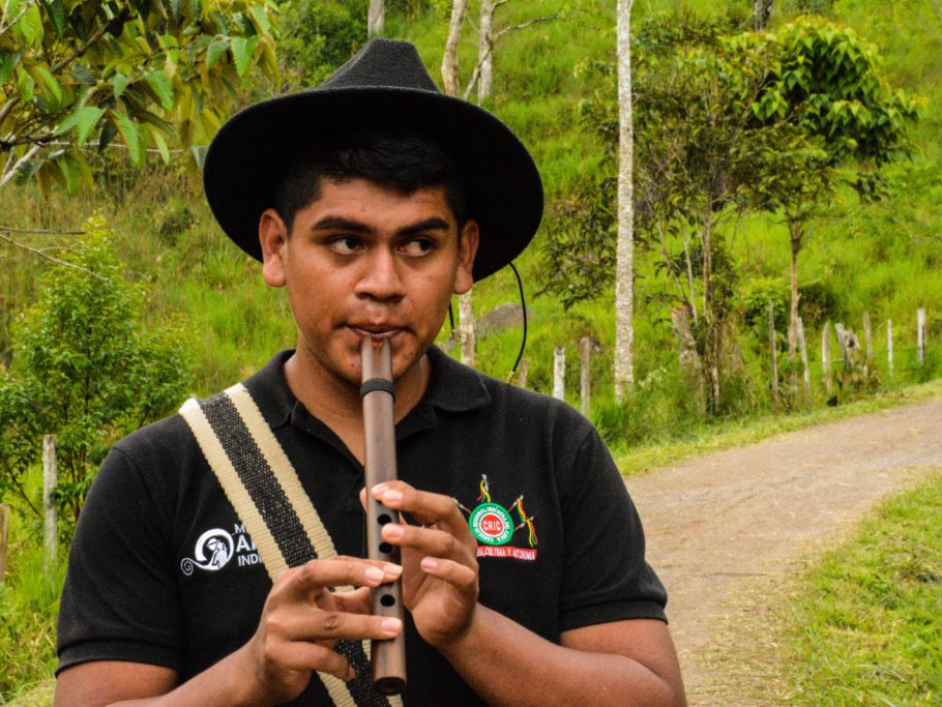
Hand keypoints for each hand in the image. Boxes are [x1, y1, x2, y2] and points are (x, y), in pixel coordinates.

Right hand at [240, 557, 402, 704]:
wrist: (258, 671)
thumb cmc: (298, 634)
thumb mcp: (323, 611)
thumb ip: (352, 598)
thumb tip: (389, 586)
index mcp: (292, 580)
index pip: (330, 563)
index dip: (362, 565)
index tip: (391, 571)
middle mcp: (282, 597)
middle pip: (318, 575)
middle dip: (354, 573)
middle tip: (385, 580)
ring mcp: (279, 625)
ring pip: (330, 623)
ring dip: (366, 626)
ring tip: (393, 630)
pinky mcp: (279, 655)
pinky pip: (321, 658)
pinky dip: (341, 665)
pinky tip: (350, 672)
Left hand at [367, 481, 479, 649]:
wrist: (443, 625)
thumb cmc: (423, 584)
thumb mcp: (401, 552)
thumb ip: (389, 523)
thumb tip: (368, 495)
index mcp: (446, 527)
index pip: (429, 499)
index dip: (405, 491)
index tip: (378, 490)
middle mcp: (460, 540)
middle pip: (445, 510)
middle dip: (415, 501)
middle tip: (386, 500)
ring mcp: (467, 564)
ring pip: (447, 542)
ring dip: (416, 536)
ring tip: (388, 533)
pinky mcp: (468, 591)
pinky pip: (461, 575)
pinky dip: (443, 567)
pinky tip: (425, 564)